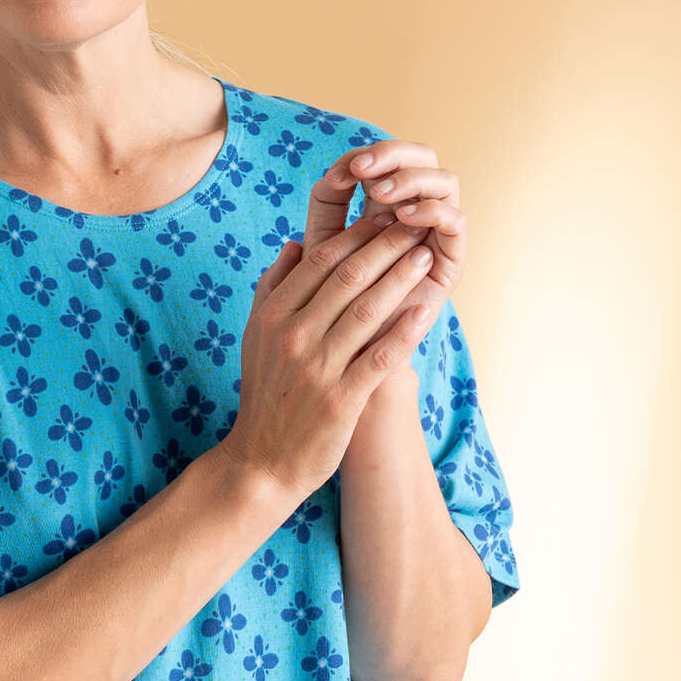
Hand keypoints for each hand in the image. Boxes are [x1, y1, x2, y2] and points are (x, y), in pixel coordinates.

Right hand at [221, 152, 443, 502]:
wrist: (261, 463)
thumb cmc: (265, 396)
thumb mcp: (254, 337)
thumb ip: (272, 288)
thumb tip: (295, 243)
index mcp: (273, 315)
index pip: (321, 260)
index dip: (358, 234)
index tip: (384, 217)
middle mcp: (293, 336)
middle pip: (348, 277)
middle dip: (386, 246)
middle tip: (415, 224)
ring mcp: (317, 368)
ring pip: (367, 310)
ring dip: (400, 279)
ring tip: (425, 256)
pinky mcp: (341, 400)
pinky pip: (380, 357)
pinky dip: (405, 331)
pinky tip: (426, 312)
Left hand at [326, 135, 465, 356]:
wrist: (351, 355)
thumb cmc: (328, 305)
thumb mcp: (318, 251)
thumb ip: (324, 210)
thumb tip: (336, 174)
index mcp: (384, 203)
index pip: (387, 159)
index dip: (364, 157)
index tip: (340, 172)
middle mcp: (416, 213)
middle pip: (422, 157)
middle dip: (391, 156)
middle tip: (361, 170)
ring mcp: (437, 234)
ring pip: (444, 182)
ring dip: (412, 179)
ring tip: (380, 194)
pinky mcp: (451, 261)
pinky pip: (457, 222)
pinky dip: (435, 211)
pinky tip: (406, 217)